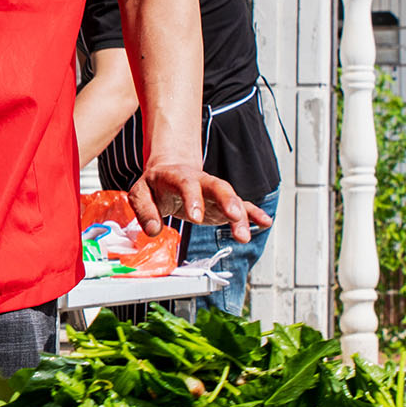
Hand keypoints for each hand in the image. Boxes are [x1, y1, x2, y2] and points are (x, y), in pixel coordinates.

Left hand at [130, 158, 257, 239]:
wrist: (171, 171)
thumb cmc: (155, 184)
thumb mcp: (140, 193)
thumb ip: (145, 211)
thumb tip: (153, 230)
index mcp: (178, 177)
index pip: (187, 185)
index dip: (193, 199)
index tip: (196, 217)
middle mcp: (201, 181)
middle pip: (218, 187)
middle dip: (228, 201)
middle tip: (235, 216)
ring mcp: (214, 192)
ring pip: (232, 199)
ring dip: (241, 216)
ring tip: (244, 235)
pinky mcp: (223, 204)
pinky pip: (241, 207)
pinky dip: (253, 214)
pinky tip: (265, 223)